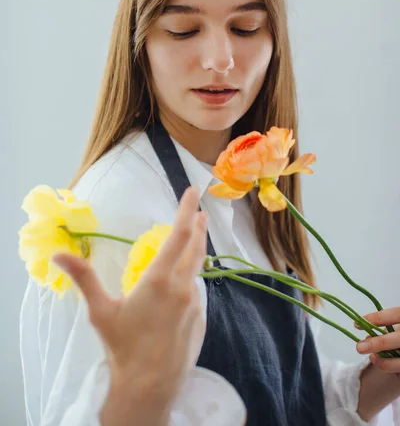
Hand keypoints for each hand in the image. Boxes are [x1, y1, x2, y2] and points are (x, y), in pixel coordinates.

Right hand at [52, 186, 207, 421]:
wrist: (150, 388)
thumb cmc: (122, 347)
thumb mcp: (100, 311)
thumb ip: (84, 278)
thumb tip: (58, 255)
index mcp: (160, 279)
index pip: (178, 235)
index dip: (186, 211)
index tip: (194, 192)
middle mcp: (183, 287)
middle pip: (195, 248)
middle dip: (198, 227)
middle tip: (201, 212)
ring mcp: (195, 305)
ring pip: (196, 273)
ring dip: (193, 257)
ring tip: (189, 248)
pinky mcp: (201, 321)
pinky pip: (195, 295)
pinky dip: (189, 284)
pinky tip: (179, 293)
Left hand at [356, 308, 399, 377]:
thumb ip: (389, 329)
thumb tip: (368, 337)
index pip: (395, 314)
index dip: (376, 318)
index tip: (356, 324)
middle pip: (399, 338)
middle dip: (379, 343)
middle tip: (359, 347)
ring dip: (384, 362)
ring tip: (372, 358)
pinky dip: (394, 369)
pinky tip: (389, 365)